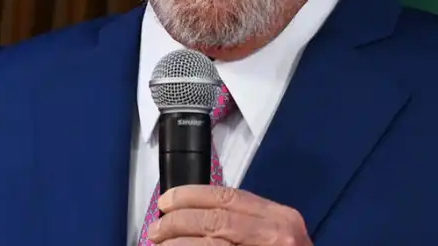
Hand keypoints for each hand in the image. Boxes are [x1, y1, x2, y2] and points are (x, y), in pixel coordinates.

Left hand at [147, 185, 310, 244]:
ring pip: (211, 243)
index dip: (192, 196)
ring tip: (159, 244)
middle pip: (216, 220)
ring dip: (178, 243)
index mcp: (281, 219)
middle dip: (179, 220)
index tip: (168, 201)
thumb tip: (198, 215)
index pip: (229, 197)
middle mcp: (277, 235)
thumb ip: (246, 222)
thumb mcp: (276, 236)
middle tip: (157, 227)